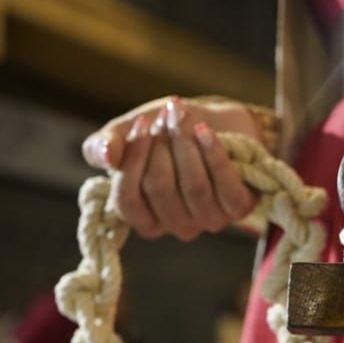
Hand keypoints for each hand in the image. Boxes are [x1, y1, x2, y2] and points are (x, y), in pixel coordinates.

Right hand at [83, 97, 260, 241]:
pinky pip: (225, 185)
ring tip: (183, 116)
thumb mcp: (129, 133)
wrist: (216, 120)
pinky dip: (213, 152)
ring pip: (194, 186)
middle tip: (166, 117)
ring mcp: (208, 220)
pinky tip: (204, 130)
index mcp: (144, 217)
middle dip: (161, 145)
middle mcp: (175, 226)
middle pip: (160, 188)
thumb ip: (104, 145)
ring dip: (186, 143)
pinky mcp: (239, 207)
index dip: (132, 160)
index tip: (141, 123)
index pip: (127, 202)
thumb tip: (106, 156)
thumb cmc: (166, 132)